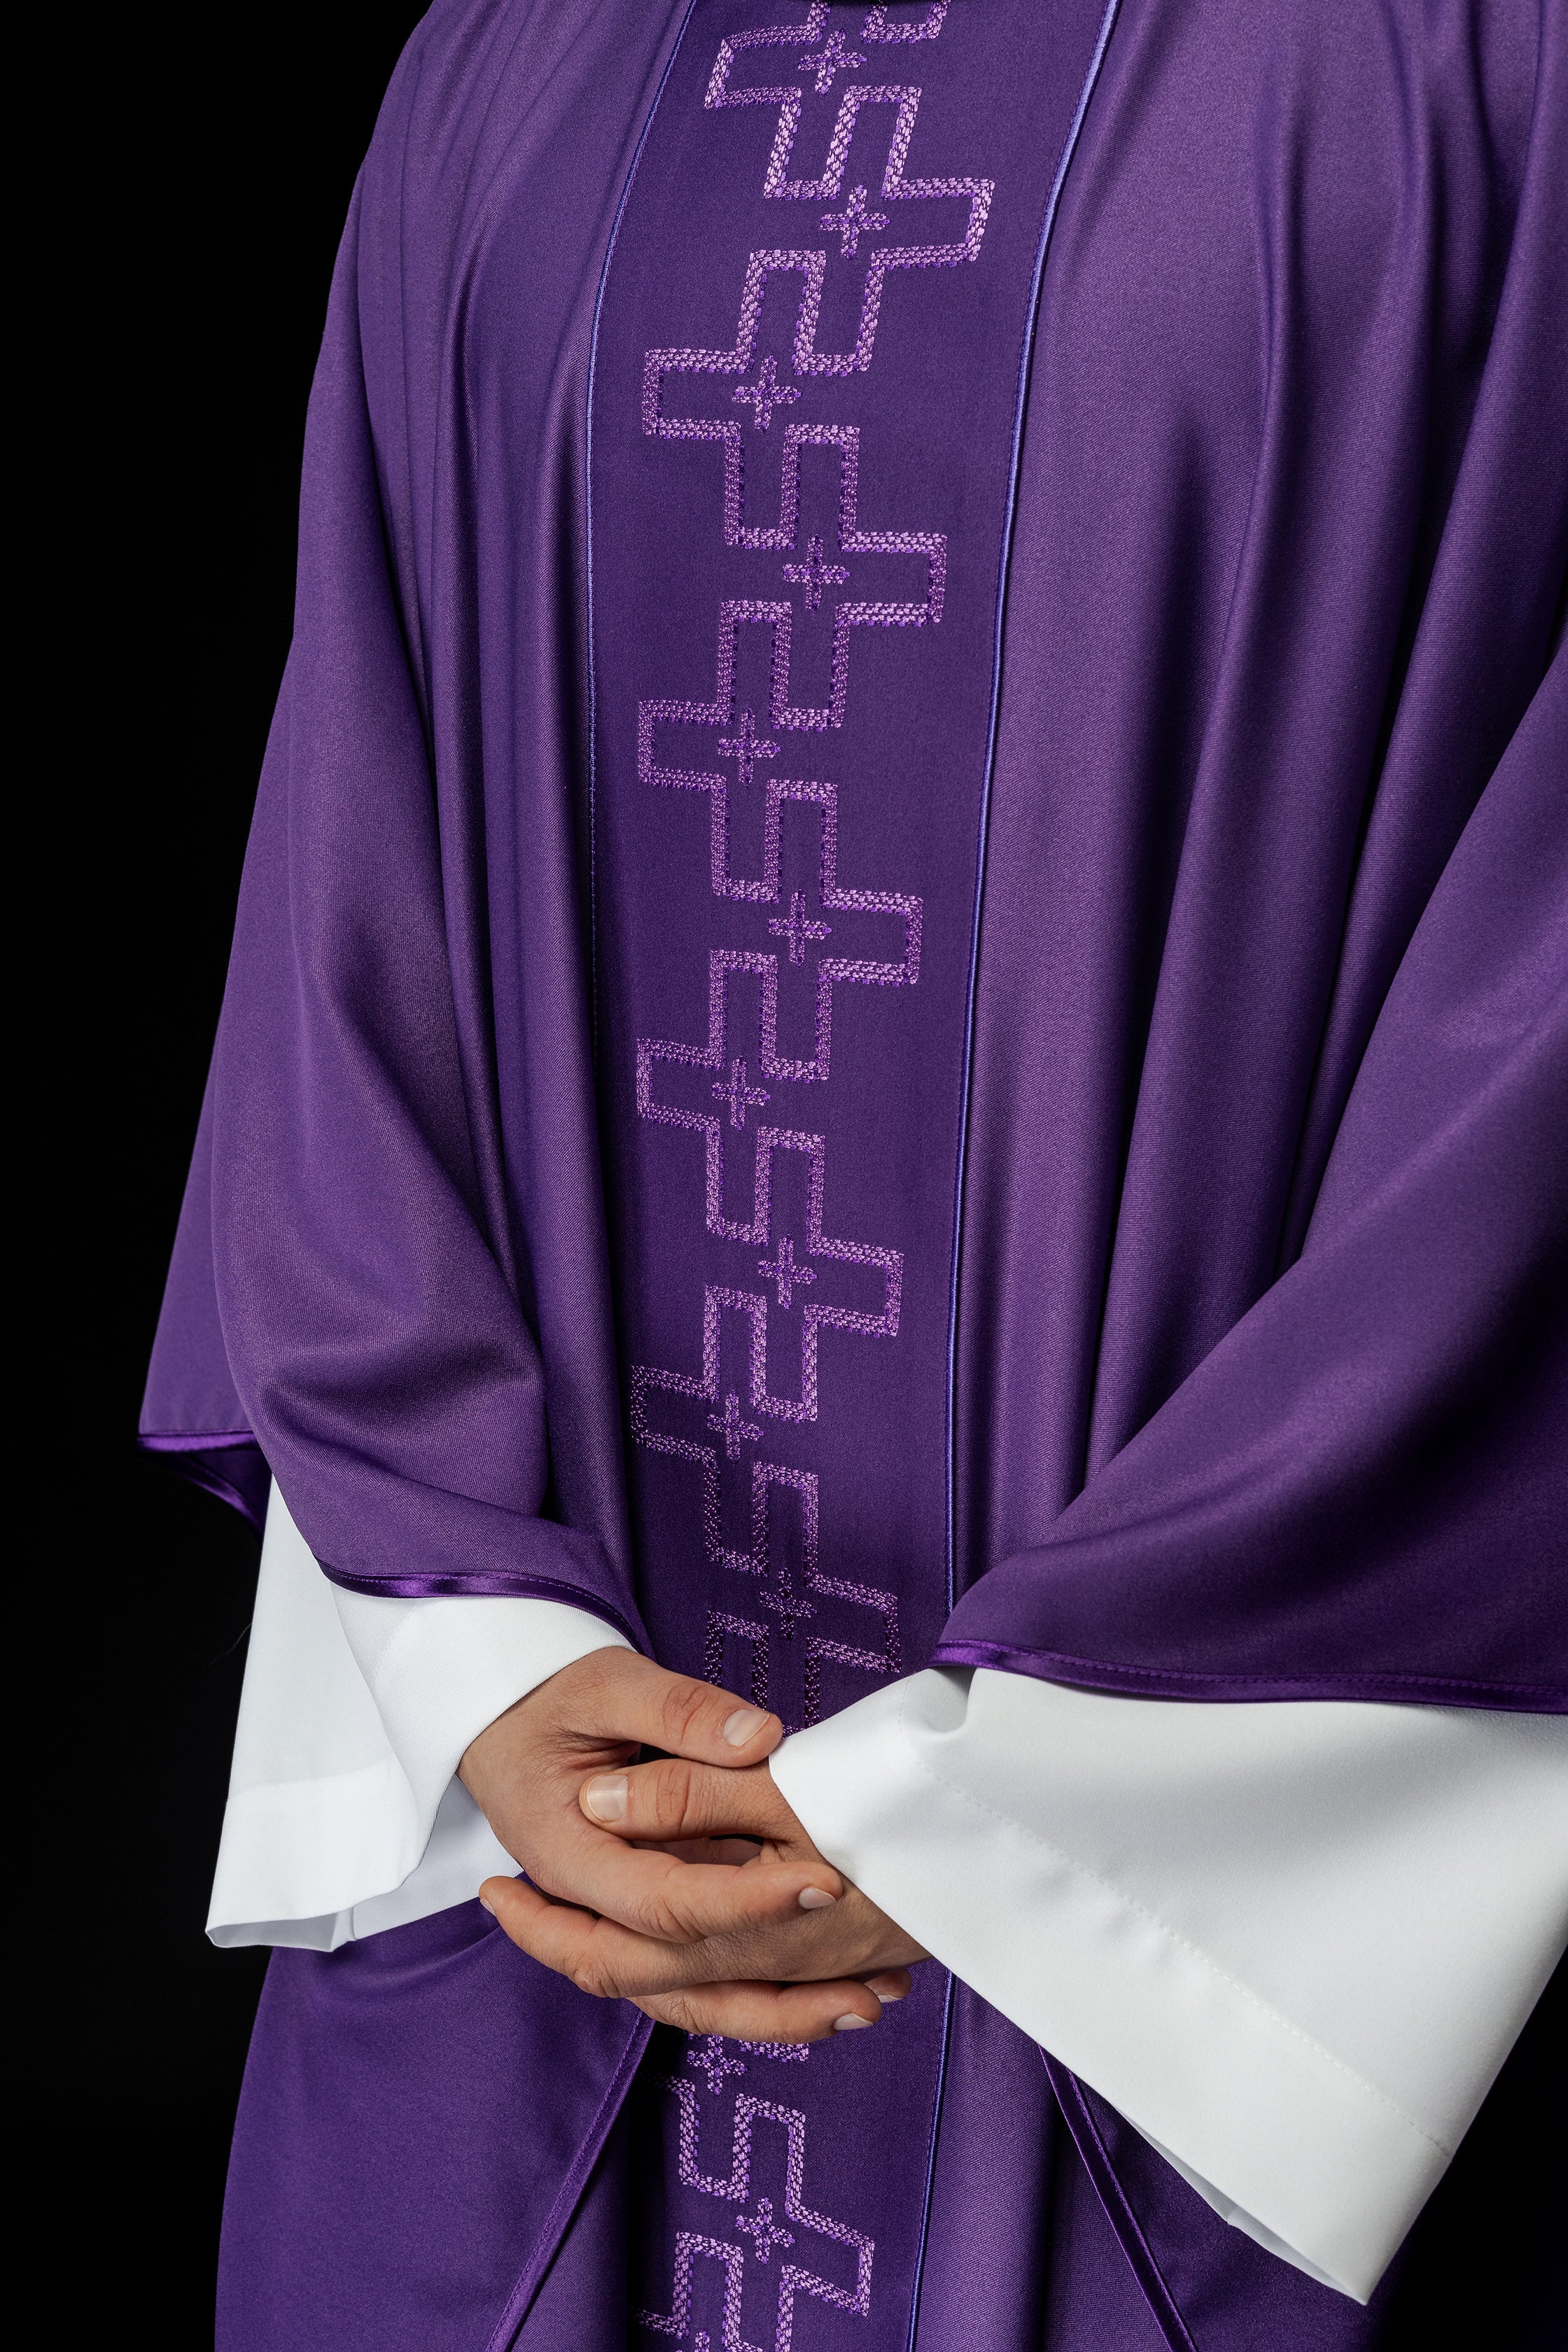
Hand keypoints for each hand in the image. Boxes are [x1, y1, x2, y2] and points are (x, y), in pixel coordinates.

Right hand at [462, 1648, 923, 2040]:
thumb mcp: (606, 1685)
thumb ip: (678, 1712)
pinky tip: (841, 1986)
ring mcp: (616, 1926)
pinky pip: (699, 1978)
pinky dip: (765, 1992)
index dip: (745, 1902)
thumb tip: (759, 1739)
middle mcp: (589, 1910)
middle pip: (677, 1978)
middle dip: (777, 1989)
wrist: (501, 1725)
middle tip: (868, 1979)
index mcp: (569, 1856)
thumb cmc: (549, 1702)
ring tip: (870, 2001)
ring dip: (779, 2014)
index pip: (664, 1901)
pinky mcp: (645, 1924)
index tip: (824, 1882)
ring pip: (691, 1999)